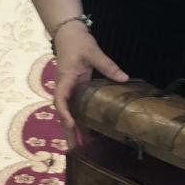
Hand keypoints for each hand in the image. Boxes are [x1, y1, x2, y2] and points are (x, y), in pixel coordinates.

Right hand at [52, 23, 127, 145]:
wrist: (68, 33)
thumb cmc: (78, 42)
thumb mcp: (93, 52)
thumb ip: (107, 65)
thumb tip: (123, 77)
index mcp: (65, 79)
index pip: (61, 99)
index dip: (65, 113)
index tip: (71, 124)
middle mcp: (64, 87)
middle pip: (63, 113)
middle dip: (67, 132)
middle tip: (73, 150)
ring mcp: (68, 89)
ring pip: (68, 113)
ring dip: (73, 130)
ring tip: (80, 148)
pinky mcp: (74, 89)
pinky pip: (75, 107)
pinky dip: (79, 120)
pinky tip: (88, 132)